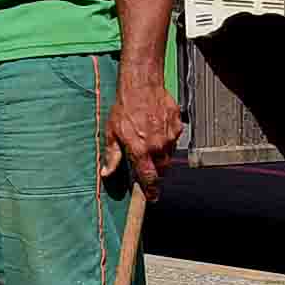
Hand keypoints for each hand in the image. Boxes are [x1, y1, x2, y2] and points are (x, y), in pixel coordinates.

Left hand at [101, 68, 181, 198]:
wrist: (142, 85)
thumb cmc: (124, 107)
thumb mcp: (112, 132)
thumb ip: (112, 155)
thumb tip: (106, 173)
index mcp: (140, 149)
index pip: (148, 178)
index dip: (151, 190)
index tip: (152, 198)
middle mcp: (157, 146)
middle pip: (161, 169)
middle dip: (155, 170)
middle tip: (146, 163)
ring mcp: (169, 137)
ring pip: (168, 156)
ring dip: (160, 154)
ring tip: (149, 140)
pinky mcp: (178, 128)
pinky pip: (174, 141)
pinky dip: (166, 140)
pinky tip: (156, 129)